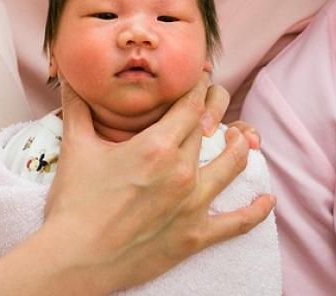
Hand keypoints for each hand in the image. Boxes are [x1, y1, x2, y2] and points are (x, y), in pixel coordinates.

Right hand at [42, 74, 274, 292]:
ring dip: (240, 148)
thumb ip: (76, 107)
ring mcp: (192, 204)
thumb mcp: (75, 148)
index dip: (200, 86)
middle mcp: (181, 170)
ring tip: (242, 140)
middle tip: (213, 104)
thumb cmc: (73, 204)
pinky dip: (256, 210)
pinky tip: (267, 199)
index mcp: (156, 145)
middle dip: (215, 111)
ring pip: (232, 166)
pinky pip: (238, 222)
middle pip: (211, 129)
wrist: (75, 258)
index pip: (191, 104)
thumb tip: (68, 76)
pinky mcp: (195, 236)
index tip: (202, 78)